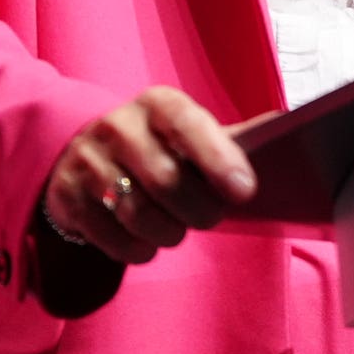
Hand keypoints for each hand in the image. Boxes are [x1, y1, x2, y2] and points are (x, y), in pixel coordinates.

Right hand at [40, 87, 260, 267]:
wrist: (83, 155)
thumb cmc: (157, 147)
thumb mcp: (189, 133)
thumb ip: (232, 138)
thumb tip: (286, 127)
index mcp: (157, 103)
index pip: (189, 125)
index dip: (218, 159)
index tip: (244, 192)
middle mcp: (119, 125)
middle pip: (166, 180)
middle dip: (197, 210)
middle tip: (209, 217)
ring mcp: (87, 160)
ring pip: (138, 214)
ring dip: (168, 233)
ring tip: (176, 230)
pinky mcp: (67, 197)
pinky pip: (112, 237)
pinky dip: (138, 249)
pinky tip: (145, 241)